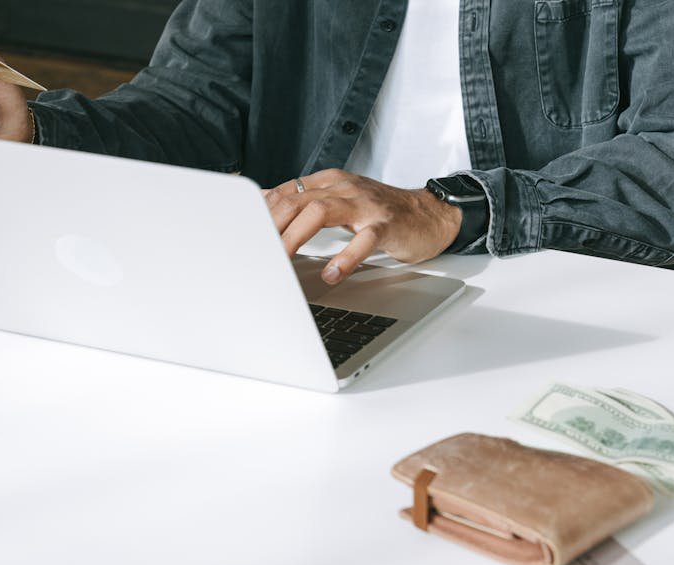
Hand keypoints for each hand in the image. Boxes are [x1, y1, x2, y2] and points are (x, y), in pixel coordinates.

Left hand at [265, 169, 461, 283]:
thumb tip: (268, 210)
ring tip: (283, 258)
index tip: (243, 235)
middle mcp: (344, 188)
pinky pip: (363, 240)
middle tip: (254, 250)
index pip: (285, 192)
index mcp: (331, 182)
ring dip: (296, 236)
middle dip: (271, 225)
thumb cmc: (383, 212)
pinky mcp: (386, 225)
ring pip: (320, 211)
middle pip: (296, 199)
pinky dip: (345, 257)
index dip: (261, 213)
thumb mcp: (342, 201)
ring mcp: (365, 206)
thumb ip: (308, 204)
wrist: (430, 214)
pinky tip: (332, 274)